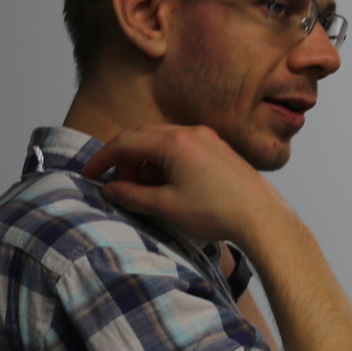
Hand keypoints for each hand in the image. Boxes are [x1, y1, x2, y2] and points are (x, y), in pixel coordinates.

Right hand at [83, 124, 291, 247]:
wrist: (263, 217)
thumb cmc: (215, 212)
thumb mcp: (165, 207)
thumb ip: (131, 195)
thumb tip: (110, 189)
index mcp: (175, 142)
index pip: (125, 142)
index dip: (102, 158)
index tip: (88, 175)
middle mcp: (192, 132)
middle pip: (144, 137)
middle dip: (126, 161)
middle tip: (121, 187)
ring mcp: (209, 139)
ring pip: (163, 142)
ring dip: (147, 163)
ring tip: (148, 192)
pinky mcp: (220, 149)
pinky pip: (183, 148)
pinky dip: (167, 163)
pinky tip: (170, 188)